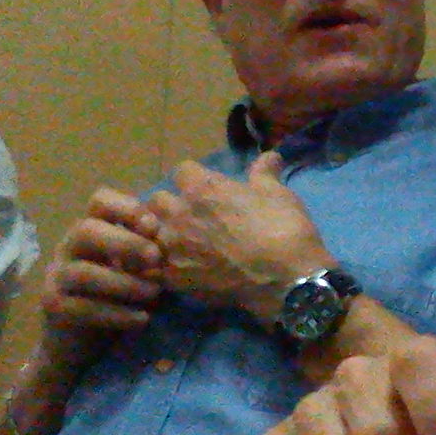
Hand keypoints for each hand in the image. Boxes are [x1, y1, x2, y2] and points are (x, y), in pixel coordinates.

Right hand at [38, 187, 165, 334]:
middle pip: (86, 230)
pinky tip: (142, 319)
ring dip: (124, 282)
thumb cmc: (116, 297)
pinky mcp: (53, 306)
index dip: (126, 207)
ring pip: (84, 272)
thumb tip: (169, 241)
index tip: (153, 225)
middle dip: (124, 242)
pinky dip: (117, 314)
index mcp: (92, 229)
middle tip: (156, 257)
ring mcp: (57, 276)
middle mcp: (69, 247)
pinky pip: (83, 308)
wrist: (81, 342)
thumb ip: (148, 253)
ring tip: (154, 293)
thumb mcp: (136, 270)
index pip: (100, 201)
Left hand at [147, 152, 331, 321]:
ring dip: (162, 234)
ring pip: (150, 234)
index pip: (182, 170)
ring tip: (178, 244)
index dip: (194, 178)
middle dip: (170, 204)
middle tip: (188, 215)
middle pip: (157, 200)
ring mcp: (173, 248)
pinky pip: (153, 267)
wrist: (285, 279)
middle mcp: (180, 214)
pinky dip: (161, 266)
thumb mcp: (278, 193)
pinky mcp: (174, 278)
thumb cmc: (283, 229)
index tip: (206, 188)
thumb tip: (270, 155)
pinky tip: (176, 270)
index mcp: (203, 188)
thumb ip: (264, 173)